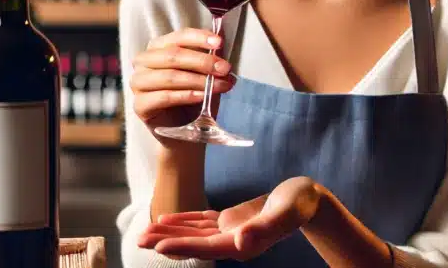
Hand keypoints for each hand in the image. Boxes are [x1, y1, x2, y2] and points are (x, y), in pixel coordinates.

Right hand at [130, 28, 235, 140]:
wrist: (187, 133)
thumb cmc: (196, 98)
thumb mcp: (207, 74)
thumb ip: (212, 54)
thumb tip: (222, 32)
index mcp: (158, 48)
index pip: (178, 37)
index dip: (199, 37)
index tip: (219, 42)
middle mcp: (143, 62)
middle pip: (172, 56)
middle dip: (203, 61)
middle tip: (225, 69)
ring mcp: (138, 83)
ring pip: (169, 76)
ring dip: (198, 80)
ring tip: (220, 86)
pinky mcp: (139, 105)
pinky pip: (163, 97)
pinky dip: (185, 96)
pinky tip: (202, 97)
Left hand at [139, 176, 320, 260]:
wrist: (308, 199)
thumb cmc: (300, 204)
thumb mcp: (286, 213)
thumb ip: (264, 228)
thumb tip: (241, 240)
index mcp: (244, 244)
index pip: (207, 247)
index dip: (183, 245)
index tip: (159, 245)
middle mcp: (233, 242)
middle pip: (194, 243)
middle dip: (167, 242)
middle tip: (139, 240)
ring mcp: (230, 231)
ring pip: (193, 233)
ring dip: (169, 232)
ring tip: (144, 233)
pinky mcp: (230, 220)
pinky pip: (201, 222)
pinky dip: (183, 221)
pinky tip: (166, 219)